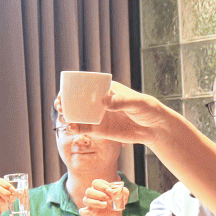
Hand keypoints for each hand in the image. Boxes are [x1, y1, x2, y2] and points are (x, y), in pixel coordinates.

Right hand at [65, 83, 179, 146]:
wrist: (155, 128)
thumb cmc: (148, 110)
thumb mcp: (137, 103)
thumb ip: (121, 102)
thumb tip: (103, 101)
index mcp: (107, 89)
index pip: (87, 85)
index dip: (73, 87)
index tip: (64, 91)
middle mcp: (100, 102)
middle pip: (79, 100)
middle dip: (66, 102)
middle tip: (60, 106)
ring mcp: (99, 116)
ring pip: (79, 115)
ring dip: (68, 116)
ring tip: (63, 117)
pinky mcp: (101, 130)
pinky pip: (85, 129)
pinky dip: (77, 129)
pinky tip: (71, 129)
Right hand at [78, 178, 128, 215]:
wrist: (115, 215)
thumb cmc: (117, 202)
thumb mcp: (124, 196)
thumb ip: (124, 191)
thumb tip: (121, 190)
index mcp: (99, 187)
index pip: (96, 182)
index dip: (103, 186)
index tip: (111, 191)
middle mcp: (92, 194)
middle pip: (88, 190)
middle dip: (99, 194)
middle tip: (109, 199)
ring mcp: (89, 203)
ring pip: (85, 200)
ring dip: (95, 202)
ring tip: (105, 205)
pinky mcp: (89, 212)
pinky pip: (82, 211)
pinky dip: (86, 211)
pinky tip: (94, 213)